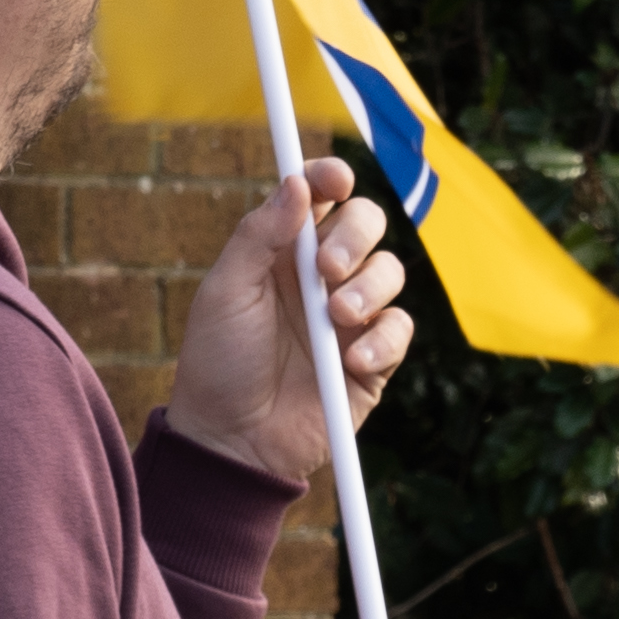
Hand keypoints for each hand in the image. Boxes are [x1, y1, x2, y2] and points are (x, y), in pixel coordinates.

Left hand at [162, 158, 414, 477]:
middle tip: (326, 270)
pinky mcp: (373, 360)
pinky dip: (383, 338)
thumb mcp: (226, 292)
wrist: (233, 440)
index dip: (331, 177)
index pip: (320, 197)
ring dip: (369, 289)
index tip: (335, 178)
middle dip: (355, 236)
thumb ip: (258, 235)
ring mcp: (351, 317)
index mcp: (283, 252)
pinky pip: (400, 329)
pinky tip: (352, 359)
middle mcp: (322, 277)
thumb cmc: (218, 364)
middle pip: (366, 223)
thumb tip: (297, 183)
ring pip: (390, 272)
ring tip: (336, 319)